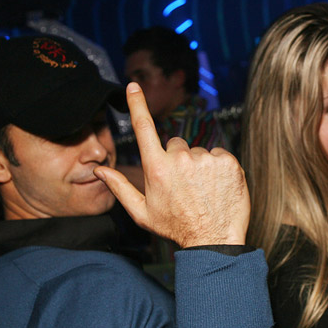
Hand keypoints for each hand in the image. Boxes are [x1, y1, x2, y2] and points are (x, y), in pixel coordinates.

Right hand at [94, 82, 249, 247]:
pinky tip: (217, 187)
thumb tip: (99, 169)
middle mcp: (180, 158)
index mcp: (156, 168)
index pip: (143, 129)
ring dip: (200, 166)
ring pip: (199, 152)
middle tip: (183, 186)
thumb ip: (120, 187)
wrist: (214, 241)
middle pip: (176, 144)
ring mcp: (205, 158)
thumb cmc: (176, 228)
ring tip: (202, 191)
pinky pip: (219, 154)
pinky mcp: (228, 161)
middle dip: (177, 159)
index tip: (132, 86)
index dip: (137, 104)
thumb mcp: (142, 213)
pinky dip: (219, 168)